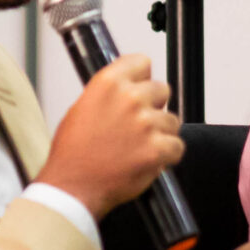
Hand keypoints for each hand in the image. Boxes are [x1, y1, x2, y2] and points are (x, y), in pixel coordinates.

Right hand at [37, 54, 180, 217]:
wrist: (72, 186)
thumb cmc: (73, 153)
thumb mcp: (81, 108)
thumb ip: (108, 94)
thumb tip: (127, 88)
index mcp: (108, 84)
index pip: (142, 62)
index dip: (142, 77)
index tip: (141, 86)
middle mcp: (129, 98)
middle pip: (162, 90)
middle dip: (154, 107)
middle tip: (138, 126)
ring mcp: (145, 124)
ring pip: (172, 120)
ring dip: (161, 134)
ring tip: (138, 148)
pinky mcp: (157, 148)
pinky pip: (177, 146)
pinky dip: (167, 156)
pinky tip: (148, 160)